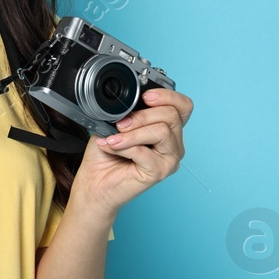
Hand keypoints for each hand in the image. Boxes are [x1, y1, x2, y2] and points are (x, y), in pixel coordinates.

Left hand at [68, 87, 193, 220]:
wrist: (94, 183)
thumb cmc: (105, 155)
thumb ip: (127, 112)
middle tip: (120, 124)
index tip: (146, 96)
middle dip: (142, 116)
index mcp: (168, 130)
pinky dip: (125, 147)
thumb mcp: (114, 124)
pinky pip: (145, 152)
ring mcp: (169, 159)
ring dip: (132, 132)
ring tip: (113, 138)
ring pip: (161, 131)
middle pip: (171, 116)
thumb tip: (127, 102)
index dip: (168, 97)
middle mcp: (174, 144)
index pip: (183, 107)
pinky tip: (112, 147)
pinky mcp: (159, 172)